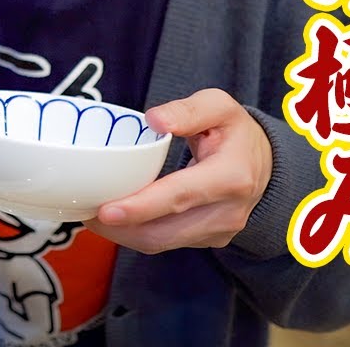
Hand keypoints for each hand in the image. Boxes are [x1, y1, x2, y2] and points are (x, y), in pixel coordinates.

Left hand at [84, 88, 272, 253]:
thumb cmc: (234, 131)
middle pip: (165, 230)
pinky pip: (167, 243)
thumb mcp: (219, 106)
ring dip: (123, 235)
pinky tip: (116, 219)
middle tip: (83, 212)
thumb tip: (154, 120)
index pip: (180, 196)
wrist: (265, 164)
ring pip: (162, 243)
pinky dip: (137, 234)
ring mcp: (219, 231)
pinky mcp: (209, 240)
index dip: (141, 207)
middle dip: (121, 228)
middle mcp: (228, 211)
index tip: (107, 211)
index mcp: (231, 176)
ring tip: (91, 217)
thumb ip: (188, 110)